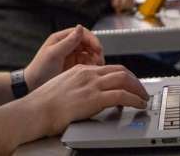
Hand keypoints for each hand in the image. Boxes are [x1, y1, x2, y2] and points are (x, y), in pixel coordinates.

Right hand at [23, 64, 148, 136]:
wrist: (35, 111)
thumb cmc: (43, 105)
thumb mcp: (63, 88)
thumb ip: (77, 88)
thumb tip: (85, 97)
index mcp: (80, 70)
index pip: (109, 68)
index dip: (123, 76)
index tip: (129, 84)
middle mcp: (88, 74)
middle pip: (120, 71)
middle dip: (134, 81)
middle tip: (141, 91)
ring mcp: (91, 85)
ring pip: (124, 80)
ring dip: (138, 89)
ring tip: (143, 98)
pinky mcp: (94, 98)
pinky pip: (122, 95)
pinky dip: (135, 99)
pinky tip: (139, 104)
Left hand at [24, 25, 104, 91]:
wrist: (33, 86)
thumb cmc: (39, 69)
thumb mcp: (54, 54)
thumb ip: (68, 42)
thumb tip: (80, 27)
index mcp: (61, 38)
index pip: (81, 33)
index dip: (92, 39)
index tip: (98, 48)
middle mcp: (67, 45)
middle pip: (87, 42)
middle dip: (95, 49)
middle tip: (99, 59)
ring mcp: (71, 56)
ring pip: (89, 53)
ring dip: (95, 58)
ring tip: (97, 66)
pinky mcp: (74, 66)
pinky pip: (87, 63)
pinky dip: (92, 65)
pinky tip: (92, 70)